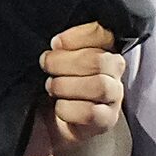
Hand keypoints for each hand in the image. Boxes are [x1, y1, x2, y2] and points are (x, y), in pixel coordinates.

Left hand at [40, 23, 127, 148]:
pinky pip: (92, 113)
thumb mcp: (52, 58)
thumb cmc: (48, 84)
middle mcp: (114, 73)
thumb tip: (58, 44)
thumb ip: (60, 46)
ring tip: (52, 89)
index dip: (77, 37)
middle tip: (46, 67)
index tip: (55, 44)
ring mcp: (114, 98)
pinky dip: (69, 109)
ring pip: (100, 86)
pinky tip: (60, 108)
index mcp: (102, 49)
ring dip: (67, 86)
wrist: (42, 120)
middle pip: (101, 61)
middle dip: (66, 63)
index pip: (103, 34)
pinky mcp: (107, 121)